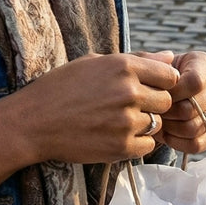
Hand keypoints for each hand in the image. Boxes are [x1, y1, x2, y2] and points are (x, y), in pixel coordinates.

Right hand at [14, 53, 179, 165]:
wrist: (34, 121)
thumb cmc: (62, 86)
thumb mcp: (94, 62)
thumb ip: (136, 59)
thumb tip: (171, 56)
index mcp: (123, 66)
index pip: (170, 75)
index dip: (161, 82)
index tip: (147, 87)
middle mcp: (129, 92)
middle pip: (167, 101)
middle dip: (153, 103)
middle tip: (128, 106)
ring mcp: (126, 121)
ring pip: (156, 124)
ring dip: (143, 124)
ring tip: (115, 120)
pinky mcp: (121, 147)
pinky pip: (148, 146)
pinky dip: (137, 142)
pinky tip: (115, 135)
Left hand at [144, 50, 205, 154]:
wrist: (161, 90)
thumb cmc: (155, 75)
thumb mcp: (153, 63)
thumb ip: (155, 60)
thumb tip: (168, 59)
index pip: (195, 82)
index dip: (173, 92)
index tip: (157, 92)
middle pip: (193, 108)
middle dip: (168, 112)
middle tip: (152, 111)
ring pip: (194, 127)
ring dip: (170, 127)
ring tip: (156, 121)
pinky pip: (196, 144)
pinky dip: (177, 142)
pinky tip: (164, 134)